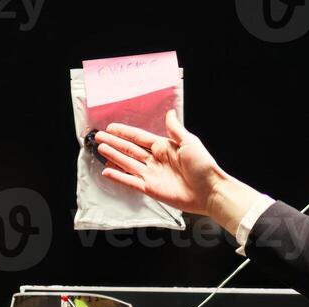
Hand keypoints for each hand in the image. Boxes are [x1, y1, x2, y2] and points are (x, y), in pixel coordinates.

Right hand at [94, 110, 264, 233]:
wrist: (209, 191)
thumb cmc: (203, 166)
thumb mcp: (189, 142)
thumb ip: (175, 129)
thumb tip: (169, 113)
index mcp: (164, 147)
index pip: (139, 138)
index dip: (125, 132)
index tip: (111, 127)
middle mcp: (156, 160)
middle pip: (129, 150)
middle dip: (114, 143)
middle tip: (99, 137)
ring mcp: (152, 175)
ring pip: (127, 163)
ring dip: (114, 156)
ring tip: (100, 149)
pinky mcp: (150, 189)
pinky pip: (131, 182)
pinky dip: (119, 177)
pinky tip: (107, 171)